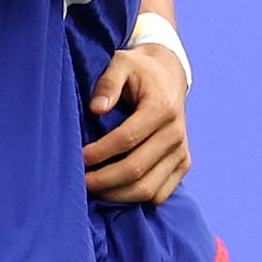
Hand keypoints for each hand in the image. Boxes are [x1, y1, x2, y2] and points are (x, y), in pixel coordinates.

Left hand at [84, 43, 191, 203]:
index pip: (127, 139)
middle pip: (137, 170)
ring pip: (149, 188)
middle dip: (104, 180)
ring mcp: (181, 152)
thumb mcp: (121, 63)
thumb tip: (96, 108)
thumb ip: (107, 83)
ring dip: (117, 194)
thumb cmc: (139, 70)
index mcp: (161, 108)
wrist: (169, 76)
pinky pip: (160, 192)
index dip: (100, 152)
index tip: (78, 158)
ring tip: (91, 191)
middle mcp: (175, 134)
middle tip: (78, 182)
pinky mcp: (183, 164)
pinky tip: (112, 192)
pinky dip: (136, 198)